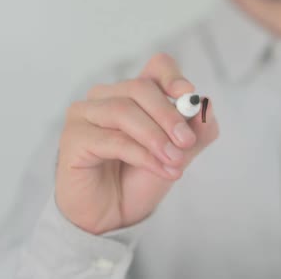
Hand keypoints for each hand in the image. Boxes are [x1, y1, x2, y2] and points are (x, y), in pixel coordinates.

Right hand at [55, 53, 218, 234]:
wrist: (115, 214)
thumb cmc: (142, 178)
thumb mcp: (180, 154)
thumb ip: (197, 132)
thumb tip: (206, 106)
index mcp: (136, 93)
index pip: (156, 66)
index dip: (172, 76)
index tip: (188, 95)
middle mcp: (107, 96)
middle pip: (140, 88)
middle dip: (169, 115)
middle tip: (187, 142)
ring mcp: (86, 114)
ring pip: (124, 111)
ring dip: (156, 138)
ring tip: (175, 161)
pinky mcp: (74, 138)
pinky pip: (112, 140)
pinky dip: (142, 155)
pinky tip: (160, 169)